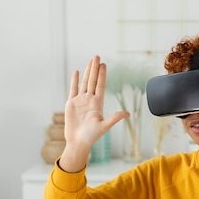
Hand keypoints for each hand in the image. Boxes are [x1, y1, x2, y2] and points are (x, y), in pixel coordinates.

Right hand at [60, 56, 128, 171]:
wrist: (77, 142)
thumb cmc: (91, 136)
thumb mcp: (104, 126)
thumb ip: (114, 118)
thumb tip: (128, 114)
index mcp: (98, 104)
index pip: (101, 86)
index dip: (102, 75)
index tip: (104, 64)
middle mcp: (90, 100)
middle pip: (93, 81)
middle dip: (95, 69)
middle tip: (97, 56)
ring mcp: (80, 101)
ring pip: (84, 83)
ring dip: (87, 72)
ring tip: (90, 61)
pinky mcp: (71, 103)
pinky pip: (73, 89)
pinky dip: (75, 80)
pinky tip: (77, 72)